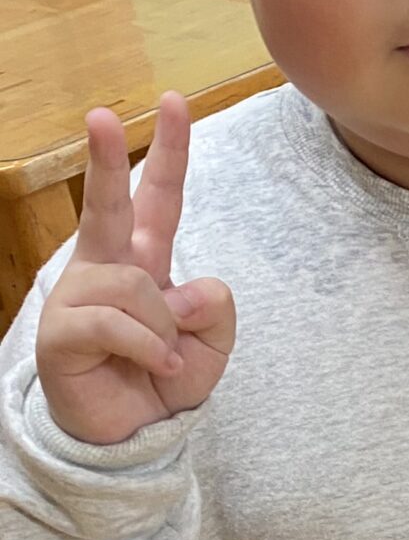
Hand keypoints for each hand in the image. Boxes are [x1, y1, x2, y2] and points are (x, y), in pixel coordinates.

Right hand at [36, 95, 234, 446]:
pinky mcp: (60, 331)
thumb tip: (190, 288)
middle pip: (107, 207)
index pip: (159, 199)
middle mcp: (106, 269)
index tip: (174, 103)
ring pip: (135, 286)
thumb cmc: (164, 381)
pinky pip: (116, 322)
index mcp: (145, 261)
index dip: (170, 152)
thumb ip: (216, 311)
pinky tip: (154, 366)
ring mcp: (77, 297)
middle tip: (100, 114)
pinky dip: (147, 347)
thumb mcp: (211, 346)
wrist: (131, 437)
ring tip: (161, 358)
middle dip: (104, 159)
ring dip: (162, 327)